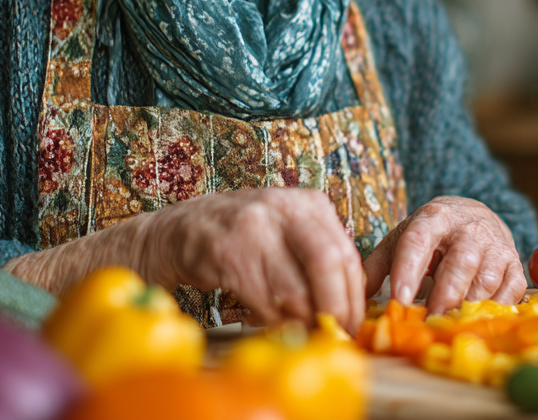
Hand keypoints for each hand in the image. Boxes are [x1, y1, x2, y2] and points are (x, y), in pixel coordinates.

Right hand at [143, 188, 364, 331]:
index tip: (351, 325)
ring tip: (298, 329)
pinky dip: (270, 320)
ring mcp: (254, 228)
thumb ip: (321, 257)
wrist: (183, 229)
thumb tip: (352, 305)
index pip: (346, 253)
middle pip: (327, 264)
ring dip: (300, 320)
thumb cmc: (246, 236)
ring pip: (294, 290)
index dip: (353, 297)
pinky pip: (262, 301)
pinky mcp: (228, 252)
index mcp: (310, 204)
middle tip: (332, 333)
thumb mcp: (290, 231)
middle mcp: (284, 209)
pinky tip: (266, 319)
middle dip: (335, 309)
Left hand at [362, 196, 525, 313]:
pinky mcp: (514, 262)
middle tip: (429, 321)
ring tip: (451, 325)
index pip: (418, 241)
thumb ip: (376, 266)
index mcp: (433, 217)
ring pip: (486, 279)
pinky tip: (478, 319)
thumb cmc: (430, 236)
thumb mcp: (400, 240)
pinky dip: (496, 308)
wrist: (473, 216)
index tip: (399, 299)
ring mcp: (495, 245)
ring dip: (468, 306)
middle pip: (460, 263)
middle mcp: (468, 228)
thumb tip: (355, 298)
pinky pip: (510, 290)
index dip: (408, 270)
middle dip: (445, 296)